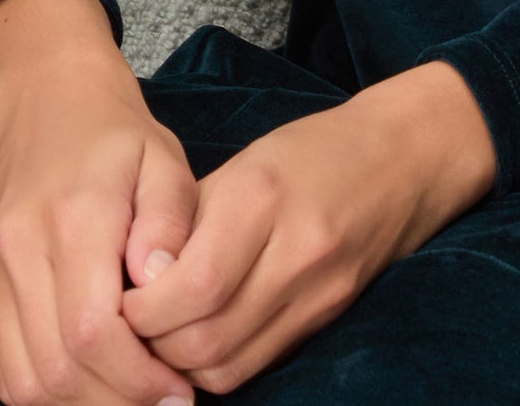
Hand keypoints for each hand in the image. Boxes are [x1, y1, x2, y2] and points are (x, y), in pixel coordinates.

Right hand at [0, 45, 200, 405]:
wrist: (45, 98)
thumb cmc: (117, 135)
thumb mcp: (164, 159)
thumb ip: (170, 220)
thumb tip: (159, 285)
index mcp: (72, 215)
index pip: (92, 329)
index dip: (135, 377)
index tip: (178, 392)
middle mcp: (19, 248)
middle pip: (56, 368)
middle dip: (115, 403)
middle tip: (164, 405)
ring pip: (24, 381)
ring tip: (133, 400)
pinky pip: (5, 366)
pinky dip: (47, 392)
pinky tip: (94, 387)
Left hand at [120, 60, 497, 391]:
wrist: (403, 159)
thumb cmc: (312, 152)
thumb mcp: (243, 164)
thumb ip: (186, 220)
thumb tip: (129, 278)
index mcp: (263, 198)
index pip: (189, 286)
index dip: (139, 308)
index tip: (116, 296)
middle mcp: (294, 251)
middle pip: (202, 338)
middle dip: (150, 343)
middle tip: (126, 324)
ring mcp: (317, 292)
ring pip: (225, 365)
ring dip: (179, 363)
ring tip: (160, 334)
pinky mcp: (327, 318)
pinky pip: (254, 365)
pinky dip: (215, 364)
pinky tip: (200, 338)